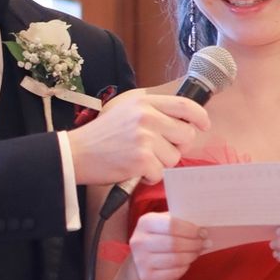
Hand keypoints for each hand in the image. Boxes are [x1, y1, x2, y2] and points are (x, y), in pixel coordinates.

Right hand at [68, 90, 209, 187]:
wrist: (76, 153)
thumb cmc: (101, 136)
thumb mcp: (125, 112)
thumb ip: (152, 112)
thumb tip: (182, 123)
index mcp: (144, 102)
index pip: (184, 105)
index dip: (199, 117)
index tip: (203, 125)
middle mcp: (146, 117)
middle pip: (186, 135)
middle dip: (177, 147)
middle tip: (158, 151)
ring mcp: (144, 138)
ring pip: (174, 157)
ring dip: (160, 164)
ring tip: (139, 160)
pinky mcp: (141, 159)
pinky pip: (160, 173)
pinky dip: (149, 177)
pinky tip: (133, 171)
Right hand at [128, 212, 210, 279]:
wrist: (140, 262)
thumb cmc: (158, 238)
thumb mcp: (163, 224)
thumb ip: (180, 222)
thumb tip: (203, 228)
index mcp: (144, 222)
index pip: (172, 224)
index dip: (191, 229)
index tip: (203, 232)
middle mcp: (139, 241)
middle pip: (174, 243)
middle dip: (194, 244)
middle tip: (205, 243)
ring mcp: (141, 260)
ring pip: (175, 259)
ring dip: (191, 256)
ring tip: (197, 252)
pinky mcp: (146, 276)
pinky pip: (173, 273)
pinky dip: (184, 268)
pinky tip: (186, 263)